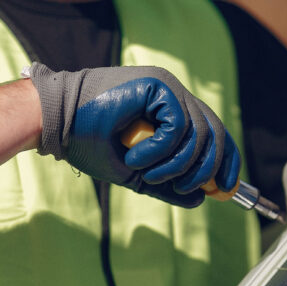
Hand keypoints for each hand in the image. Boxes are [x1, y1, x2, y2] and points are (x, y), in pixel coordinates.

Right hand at [28, 63, 239, 207]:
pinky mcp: (158, 84)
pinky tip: (137, 158)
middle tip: (185, 188)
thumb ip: (169, 187)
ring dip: (175, 166)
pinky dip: (160, 151)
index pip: (215, 135)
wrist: (59, 124)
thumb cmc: (94, 145)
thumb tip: (200, 199)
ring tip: (147, 175)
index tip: (225, 189)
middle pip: (215, 135)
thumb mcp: (139, 175)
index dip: (227, 162)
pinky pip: (178, 127)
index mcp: (175, 114)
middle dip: (207, 170)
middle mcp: (177, 98)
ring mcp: (169, 89)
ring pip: (199, 135)